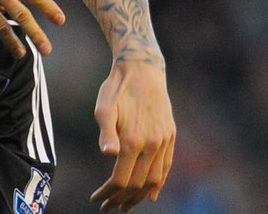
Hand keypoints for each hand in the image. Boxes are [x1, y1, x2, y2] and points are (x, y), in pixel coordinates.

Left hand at [90, 59, 175, 211]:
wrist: (142, 67)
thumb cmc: (117, 87)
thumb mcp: (104, 106)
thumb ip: (106, 132)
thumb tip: (108, 155)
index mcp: (133, 140)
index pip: (121, 180)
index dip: (108, 193)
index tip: (97, 199)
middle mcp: (151, 144)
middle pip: (138, 184)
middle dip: (122, 199)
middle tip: (108, 207)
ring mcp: (163, 141)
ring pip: (154, 179)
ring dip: (140, 196)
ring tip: (126, 204)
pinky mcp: (170, 135)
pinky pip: (167, 166)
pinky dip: (160, 183)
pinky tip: (151, 193)